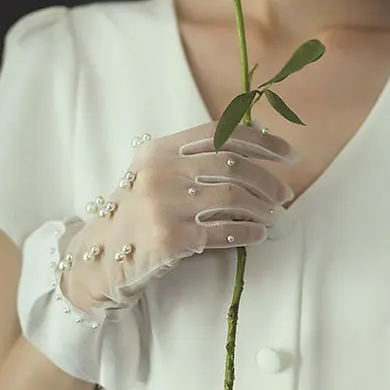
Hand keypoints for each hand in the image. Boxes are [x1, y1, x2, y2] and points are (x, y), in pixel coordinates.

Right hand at [60, 120, 297, 310]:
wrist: (100, 256)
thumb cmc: (138, 214)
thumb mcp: (158, 175)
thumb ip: (196, 159)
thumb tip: (257, 145)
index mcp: (160, 149)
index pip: (220, 133)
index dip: (262, 141)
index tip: (289, 155)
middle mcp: (160, 172)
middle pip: (231, 165)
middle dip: (267, 179)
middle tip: (285, 195)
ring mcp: (163, 205)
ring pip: (232, 197)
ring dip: (262, 208)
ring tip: (274, 217)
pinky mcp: (169, 238)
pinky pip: (222, 232)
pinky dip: (248, 233)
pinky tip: (258, 235)